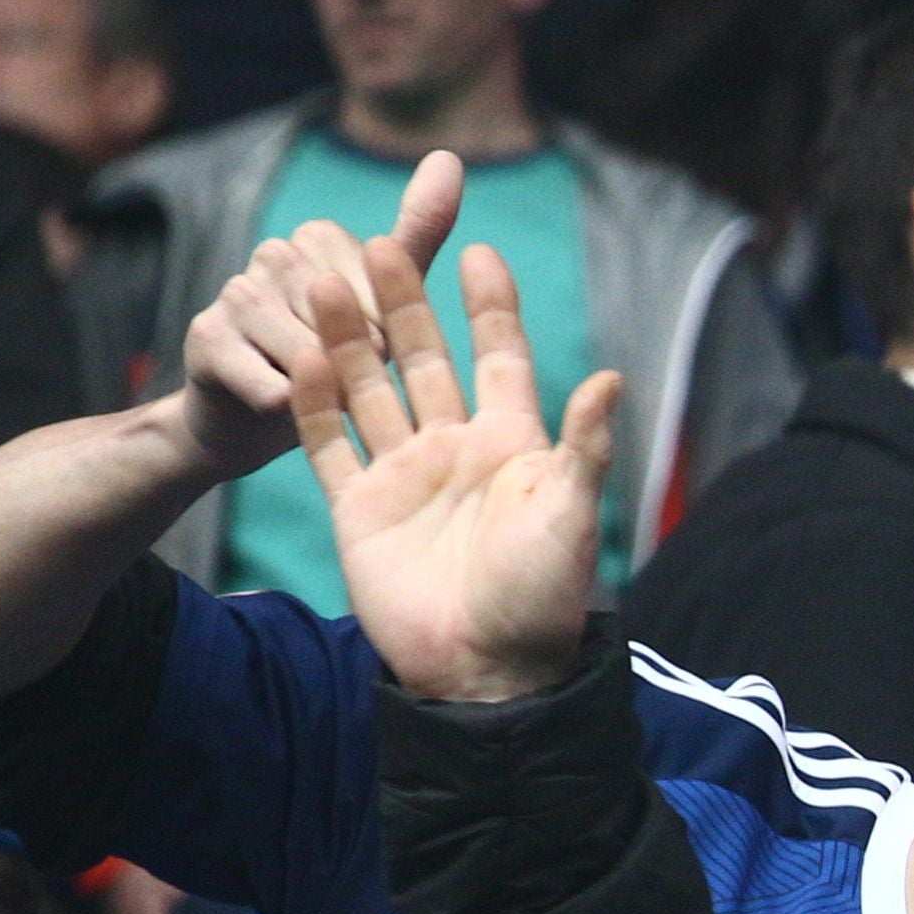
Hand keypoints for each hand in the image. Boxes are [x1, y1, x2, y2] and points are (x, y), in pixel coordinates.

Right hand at [175, 150, 463, 477]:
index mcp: (319, 238)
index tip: (361, 346)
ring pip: (314, 358)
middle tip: (327, 371)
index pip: (384, 295)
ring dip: (321, 389)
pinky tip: (269, 401)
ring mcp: (236, 292)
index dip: (384, 337)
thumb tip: (449, 156)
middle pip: (350, 327)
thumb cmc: (326, 363)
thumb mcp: (382, 302)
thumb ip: (418, 235)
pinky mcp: (206, 339)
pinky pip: (272, 387)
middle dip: (354, 365)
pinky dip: (283, 407)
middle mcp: (275, 254)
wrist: (247, 422)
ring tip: (299, 385)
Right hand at [291, 207, 621, 705]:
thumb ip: (584, 445)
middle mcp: (456, 451)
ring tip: (328, 283)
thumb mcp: (570, 515)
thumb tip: (611, 376)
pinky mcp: (360, 509)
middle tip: (382, 243)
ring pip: (371, 390)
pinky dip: (315, 403)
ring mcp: (404, 477)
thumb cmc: (540, 597)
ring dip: (352, 340)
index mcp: (513, 446)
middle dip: (407, 305)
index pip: (500, 359)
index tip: (477, 250)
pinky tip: (301, 356)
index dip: (491, 308)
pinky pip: (331, 445)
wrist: (484, 670)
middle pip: (425, 361)